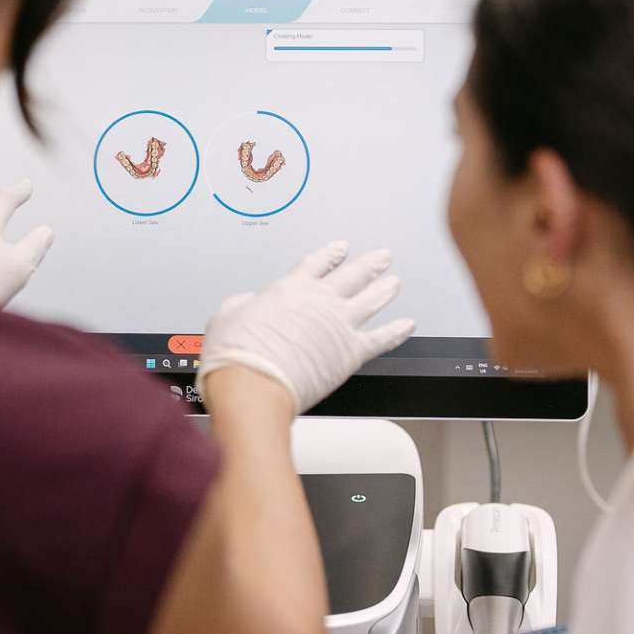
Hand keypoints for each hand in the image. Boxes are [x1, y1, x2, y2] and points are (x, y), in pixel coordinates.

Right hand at [196, 242, 415, 413]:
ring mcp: (339, 325)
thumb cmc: (237, 356)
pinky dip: (398, 331)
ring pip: (371, 300)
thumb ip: (239, 306)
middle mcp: (320, 301)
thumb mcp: (225, 318)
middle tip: (381, 257)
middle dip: (369, 264)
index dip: (331, 254)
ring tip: (395, 281)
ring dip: (385, 289)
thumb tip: (242, 303)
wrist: (254, 384)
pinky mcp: (352, 353)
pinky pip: (383, 339)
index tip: (340, 249)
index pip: (317, 264)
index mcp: (290, 289)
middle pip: (352, 275)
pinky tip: (408, 325)